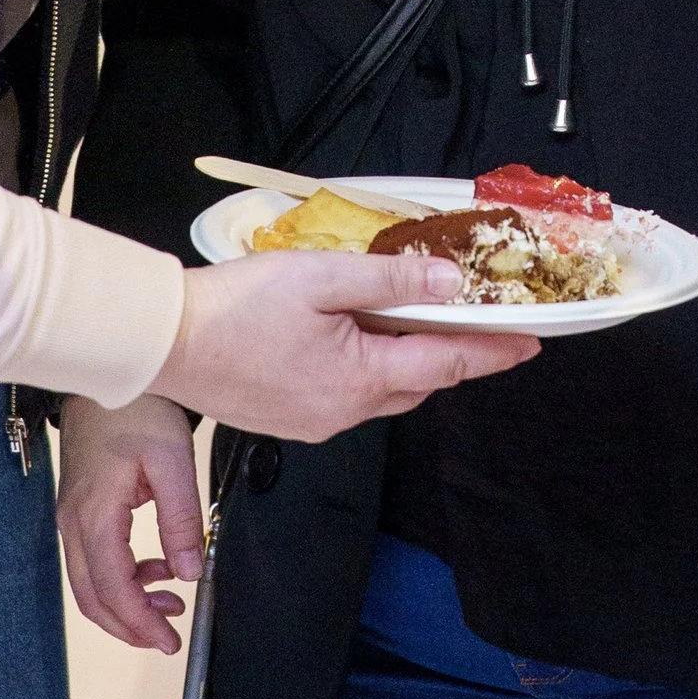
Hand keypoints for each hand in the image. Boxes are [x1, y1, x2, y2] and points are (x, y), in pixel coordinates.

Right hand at [57, 390, 204, 652]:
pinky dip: (122, 576)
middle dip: (131, 625)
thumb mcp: (172, 460)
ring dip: (127, 602)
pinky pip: (93, 559)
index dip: (140, 624)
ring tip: (171, 600)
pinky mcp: (79, 508)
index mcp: (94, 515)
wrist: (107, 368)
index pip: (112, 590)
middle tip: (168, 637)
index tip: (168, 640)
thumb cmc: (136, 406)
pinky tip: (156, 569)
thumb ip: (182, 520)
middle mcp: (73, 522)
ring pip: (90, 583)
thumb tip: (191, 570)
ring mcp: (71, 516)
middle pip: (93, 597)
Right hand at [151, 250, 537, 447]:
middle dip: (449, 352)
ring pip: (384, 391)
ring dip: (405, 360)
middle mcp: (344, 411)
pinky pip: (349, 396)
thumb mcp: (323, 277)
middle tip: (470, 317)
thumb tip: (449, 285)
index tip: (531, 342)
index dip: (494, 351)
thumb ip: (391, 280)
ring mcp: (316, 421)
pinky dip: (368, 369)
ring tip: (409, 317)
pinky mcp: (290, 419)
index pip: (448, 364)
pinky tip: (354, 337)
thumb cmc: (237, 306)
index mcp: (360, 378)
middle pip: (419, 382)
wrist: (166, 342)